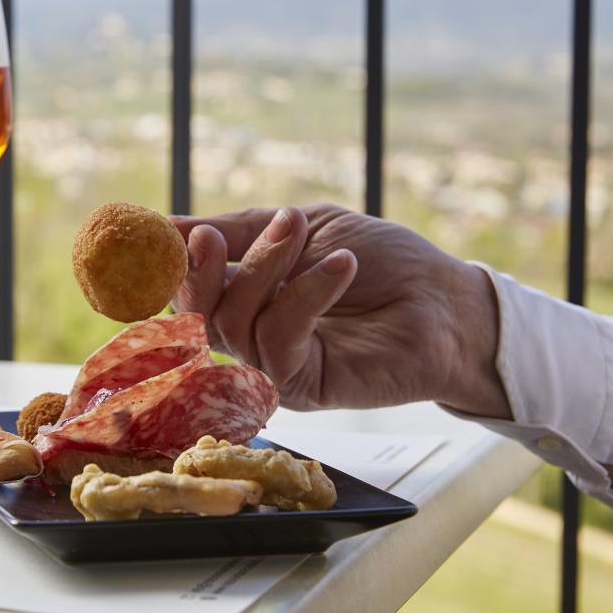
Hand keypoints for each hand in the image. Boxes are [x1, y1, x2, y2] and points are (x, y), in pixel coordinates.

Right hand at [171, 204, 509, 416]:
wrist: (446, 300)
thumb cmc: (382, 261)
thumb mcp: (304, 227)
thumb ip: (238, 230)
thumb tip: (165, 225)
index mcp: (246, 300)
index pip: (189, 291)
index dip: (177, 264)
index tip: (177, 229)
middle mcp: (252, 339)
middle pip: (199, 314)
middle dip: (204, 270)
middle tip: (213, 233)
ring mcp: (275, 367)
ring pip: (237, 323)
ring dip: (266, 267)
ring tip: (300, 229)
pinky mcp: (303, 387)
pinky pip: (279, 340)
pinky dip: (305, 294)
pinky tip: (341, 266)